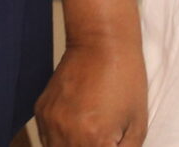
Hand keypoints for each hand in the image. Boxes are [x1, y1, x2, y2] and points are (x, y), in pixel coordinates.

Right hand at [39, 0, 145, 146]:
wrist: (101, 42)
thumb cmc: (125, 79)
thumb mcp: (138, 125)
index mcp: (94, 139)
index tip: (111, 145)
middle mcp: (66, 133)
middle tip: (100, 140)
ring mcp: (50, 121)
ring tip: (87, 137)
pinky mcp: (41, 110)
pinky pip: (46, 139)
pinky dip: (59, 141)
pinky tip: (75, 130)